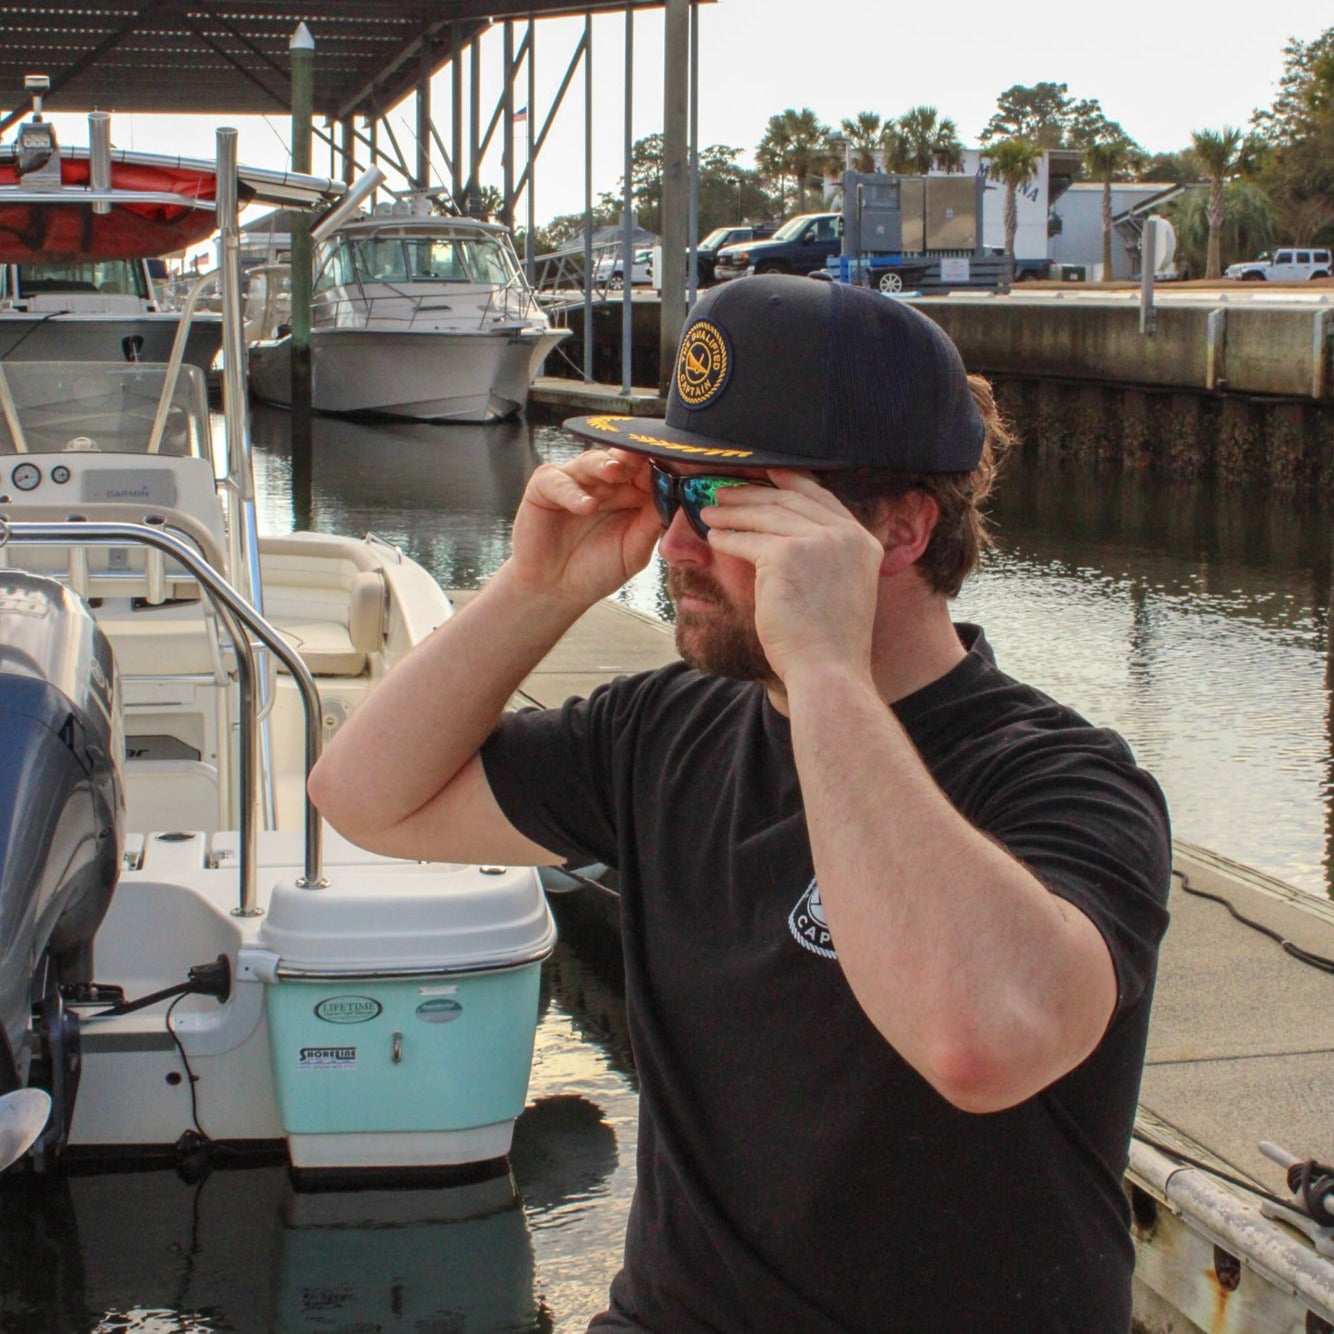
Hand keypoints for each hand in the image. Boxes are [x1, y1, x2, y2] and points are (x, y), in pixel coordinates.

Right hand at [507, 448, 661, 607]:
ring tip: (614, 471)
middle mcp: (604, 481)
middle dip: (632, 457)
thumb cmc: (597, 569)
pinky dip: (572, 491)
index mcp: (631, 492)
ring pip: (590, 462)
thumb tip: (676, 498)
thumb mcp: (633, 550)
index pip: (648, 470)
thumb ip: (651, 524)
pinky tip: (586, 506)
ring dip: (603, 465)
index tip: (674, 463)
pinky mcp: (544, 487)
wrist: (556, 591)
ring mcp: (574, 480)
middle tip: (642, 457)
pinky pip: (557, 480)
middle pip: (621, 459)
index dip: (659, 465)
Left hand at [702, 472, 883, 685]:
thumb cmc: (829, 642)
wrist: (828, 670)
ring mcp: (818, 543)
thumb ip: (828, 558)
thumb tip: (787, 537)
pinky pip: (748, 540)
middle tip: (725, 491)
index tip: (768, 473)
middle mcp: (845, 536)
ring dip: (733, 511)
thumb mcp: (843, 588)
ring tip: (710, 511)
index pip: (822, 498)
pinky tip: (714, 538)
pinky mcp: (787, 556)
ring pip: (765, 516)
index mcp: (864, 542)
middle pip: (790, 501)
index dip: (791, 482)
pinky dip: (727, 537)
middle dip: (753, 493)